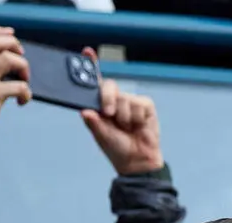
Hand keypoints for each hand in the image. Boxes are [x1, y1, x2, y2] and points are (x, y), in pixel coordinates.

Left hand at [79, 48, 163, 175]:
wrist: (137, 160)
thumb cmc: (117, 149)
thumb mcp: (101, 136)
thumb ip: (94, 123)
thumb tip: (85, 112)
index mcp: (100, 105)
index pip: (96, 82)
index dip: (92, 65)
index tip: (87, 52)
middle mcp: (115, 100)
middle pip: (109, 86)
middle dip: (108, 99)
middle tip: (109, 114)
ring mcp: (131, 102)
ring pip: (125, 99)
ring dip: (125, 116)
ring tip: (128, 128)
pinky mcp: (146, 106)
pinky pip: (140, 104)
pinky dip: (138, 117)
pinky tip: (139, 126)